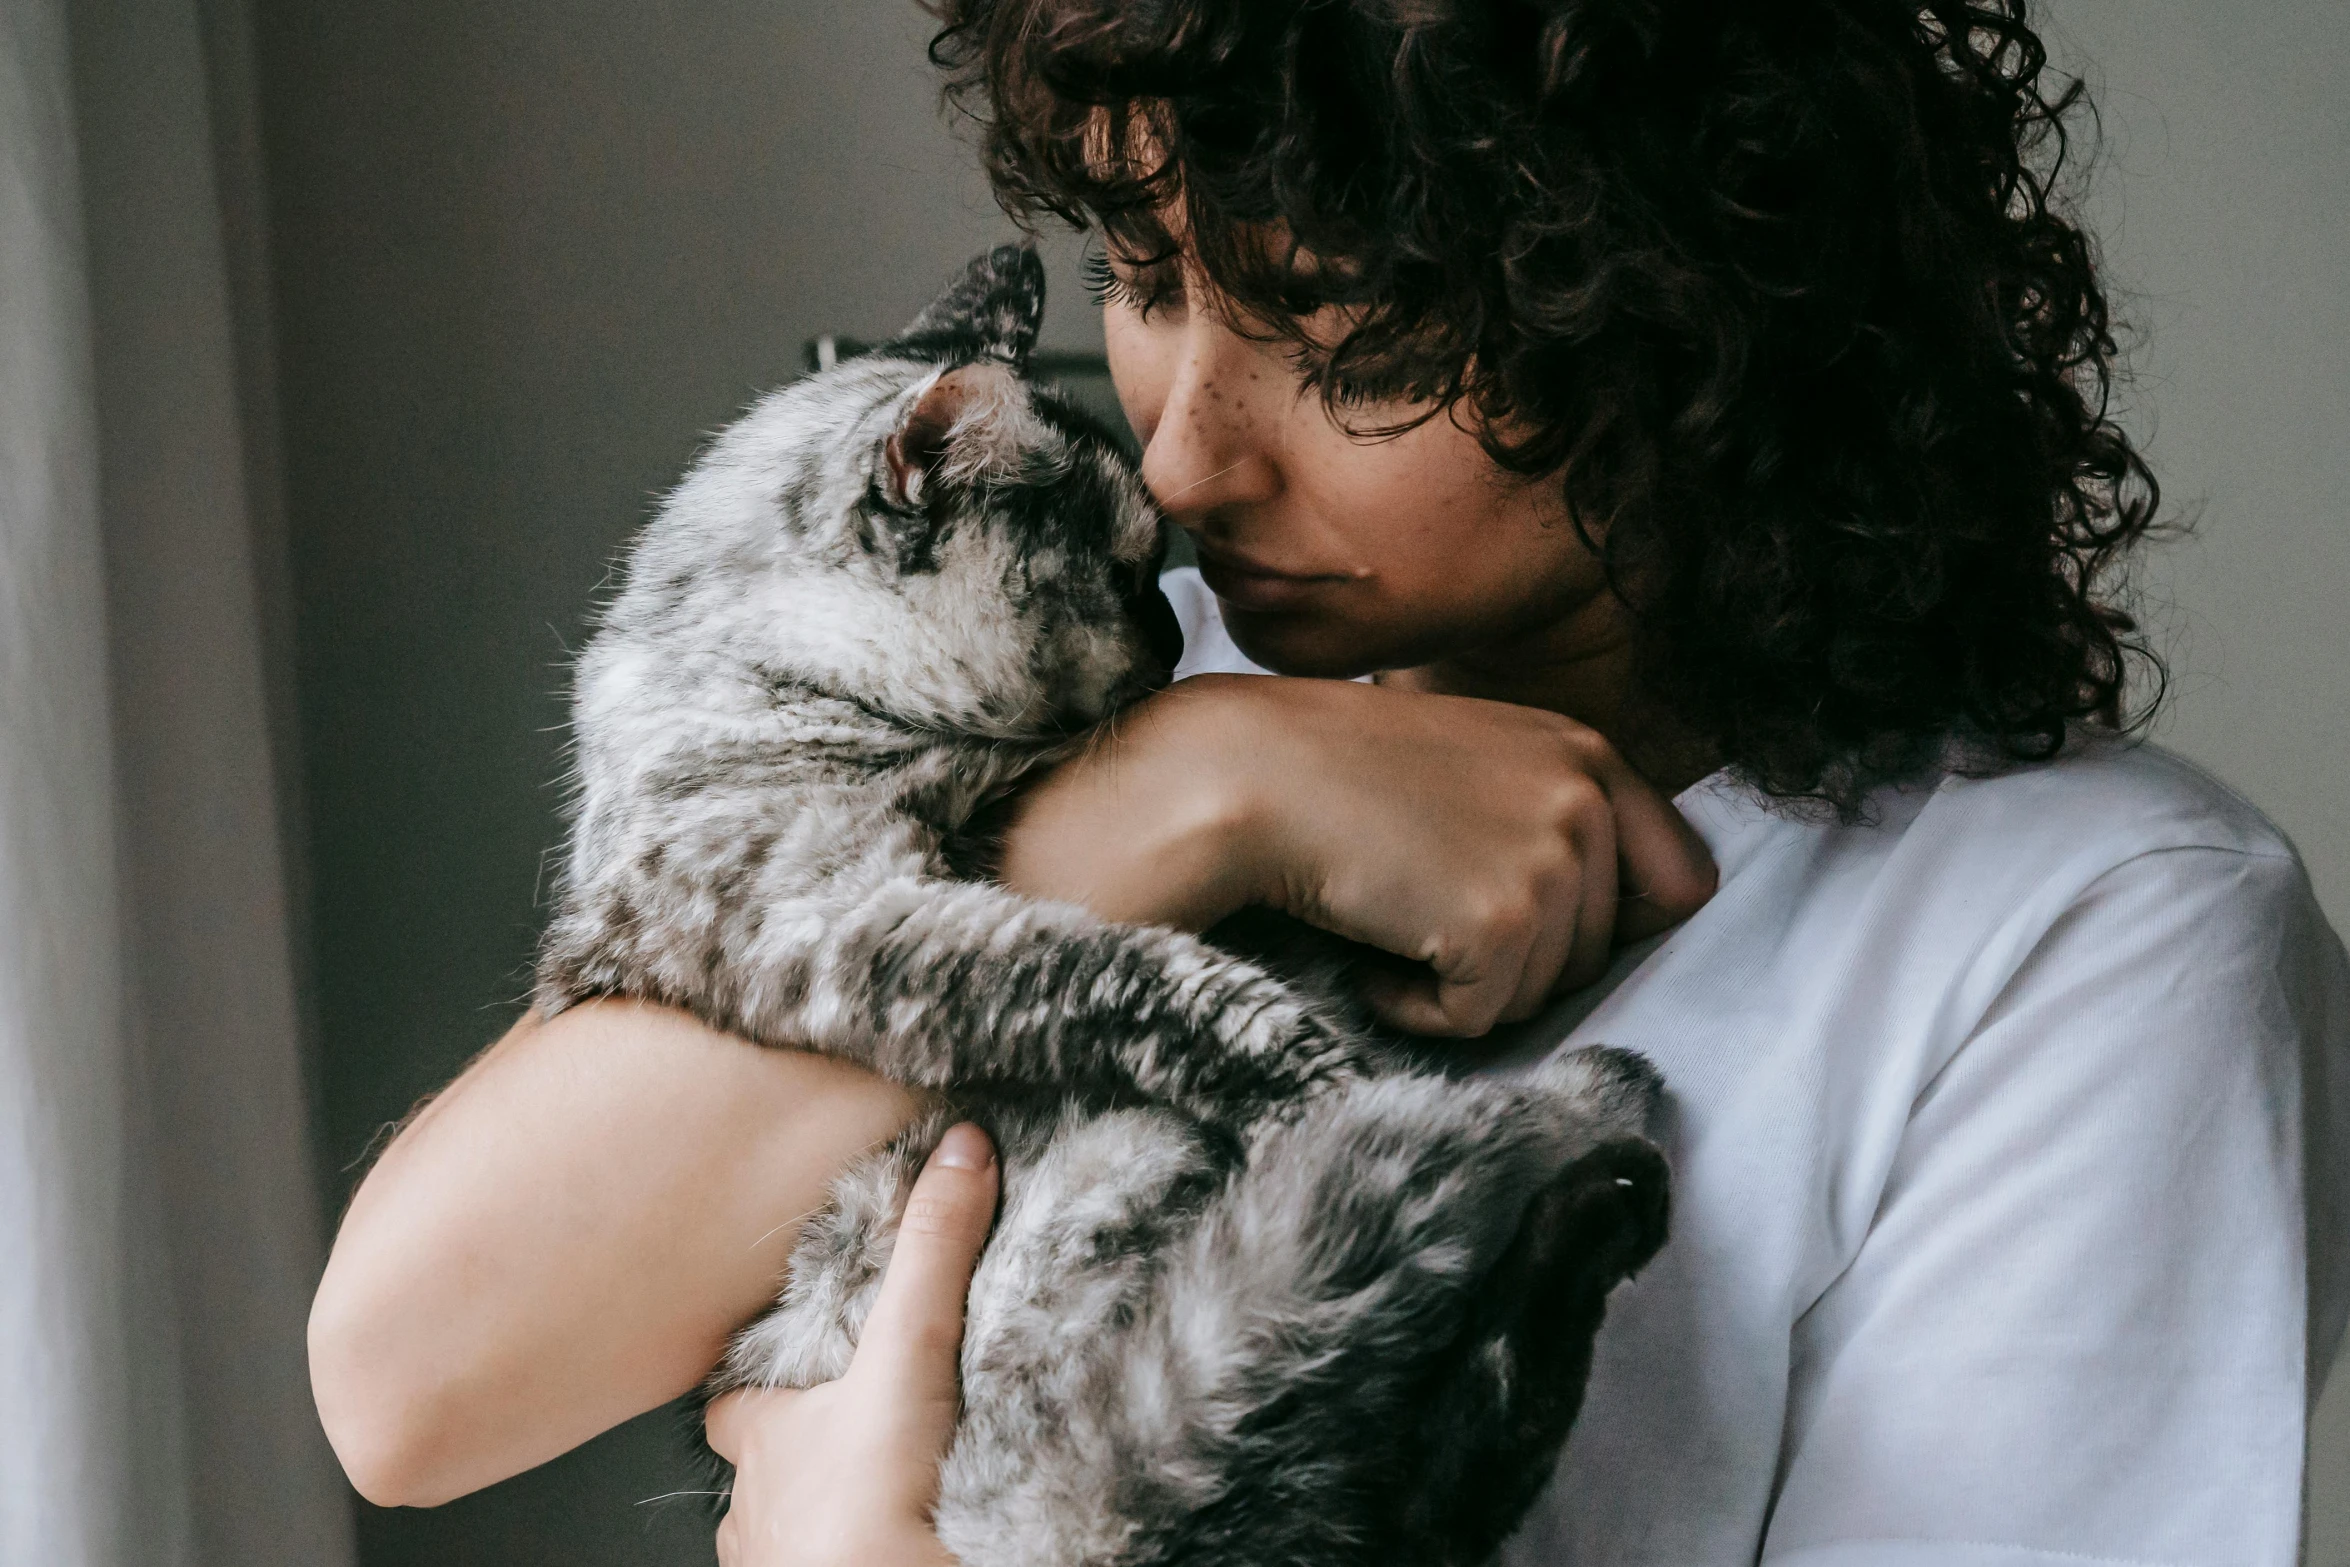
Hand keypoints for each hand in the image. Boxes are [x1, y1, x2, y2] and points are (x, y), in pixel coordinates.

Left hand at [706, 1123, 998, 1566]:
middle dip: (797, 1455)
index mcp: (763, 1439)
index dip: (754, 1388)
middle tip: (850, 1437)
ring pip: (785, 1531)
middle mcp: (755, 1507)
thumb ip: (933, 1256)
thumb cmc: (866, 1506)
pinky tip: (887, 1545)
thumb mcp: (907, 1356)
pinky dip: (848, 1557)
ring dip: (822, 1513)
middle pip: (759, 1472)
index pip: (730, 1405)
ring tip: (877, 1498)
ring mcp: (778, 1566)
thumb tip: (959, 1150)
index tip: (781, 1371)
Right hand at [997, 675, 1715, 1036]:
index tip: (1538, 932)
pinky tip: (1368, 950)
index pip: (1682, 878)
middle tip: (1419, 910)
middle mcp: (1585, 797)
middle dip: (1511, 959)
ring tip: (1386, 915)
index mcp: (1586, 752)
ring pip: (1538, 994)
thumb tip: (1597, 927)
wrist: (1243, 776)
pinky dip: (1415, 1008)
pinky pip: (1479, 1019)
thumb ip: (1543, 817)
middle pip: (1597, 955)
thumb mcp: (1470, 766)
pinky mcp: (1502, 921)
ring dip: (1458, 982)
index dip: (1618, 925)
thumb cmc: (1330, 775)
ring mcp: (1551, 858)